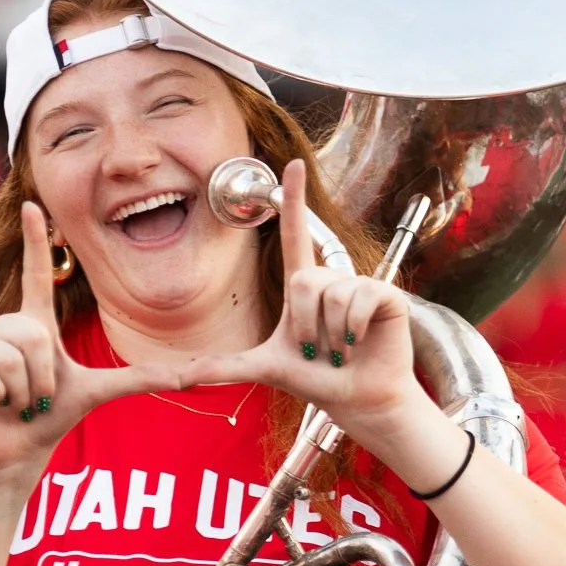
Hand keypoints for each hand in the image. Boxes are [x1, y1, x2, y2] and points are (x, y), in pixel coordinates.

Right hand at [0, 203, 181, 482]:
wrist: (17, 450)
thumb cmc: (51, 415)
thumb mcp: (97, 391)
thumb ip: (139, 378)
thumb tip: (188, 376)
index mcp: (38, 324)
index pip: (36, 274)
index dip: (35, 241)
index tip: (32, 205)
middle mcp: (8, 326)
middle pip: (33, 334)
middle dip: (43, 376)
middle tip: (37, 397)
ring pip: (10, 354)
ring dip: (22, 390)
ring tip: (17, 402)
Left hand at [176, 160, 424, 455]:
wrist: (358, 401)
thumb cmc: (317, 381)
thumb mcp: (266, 368)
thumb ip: (223, 367)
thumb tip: (178, 378)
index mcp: (305, 286)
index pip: (297, 235)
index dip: (294, 200)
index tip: (291, 164)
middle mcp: (332, 279)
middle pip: (304, 281)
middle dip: (304, 326)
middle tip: (318, 351)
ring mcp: (361, 285)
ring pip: (331, 294)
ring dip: (330, 334)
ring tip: (341, 351)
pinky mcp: (386, 296)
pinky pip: (359, 299)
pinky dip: (352, 328)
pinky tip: (358, 343)